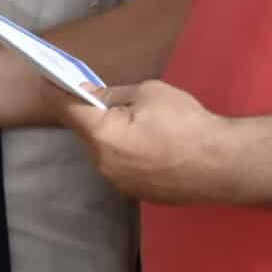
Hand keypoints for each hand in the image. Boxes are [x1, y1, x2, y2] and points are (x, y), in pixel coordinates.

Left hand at [64, 81, 241, 203]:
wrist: (225, 165)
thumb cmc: (188, 123)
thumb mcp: (149, 93)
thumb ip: (113, 95)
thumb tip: (93, 96)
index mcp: (103, 136)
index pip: (67, 109)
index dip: (55, 90)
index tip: (46, 78)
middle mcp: (104, 164)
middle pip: (85, 133)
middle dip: (87, 114)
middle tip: (95, 94)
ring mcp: (119, 183)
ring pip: (102, 151)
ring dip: (107, 135)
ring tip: (131, 120)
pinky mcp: (136, 193)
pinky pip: (120, 166)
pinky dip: (124, 152)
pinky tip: (145, 142)